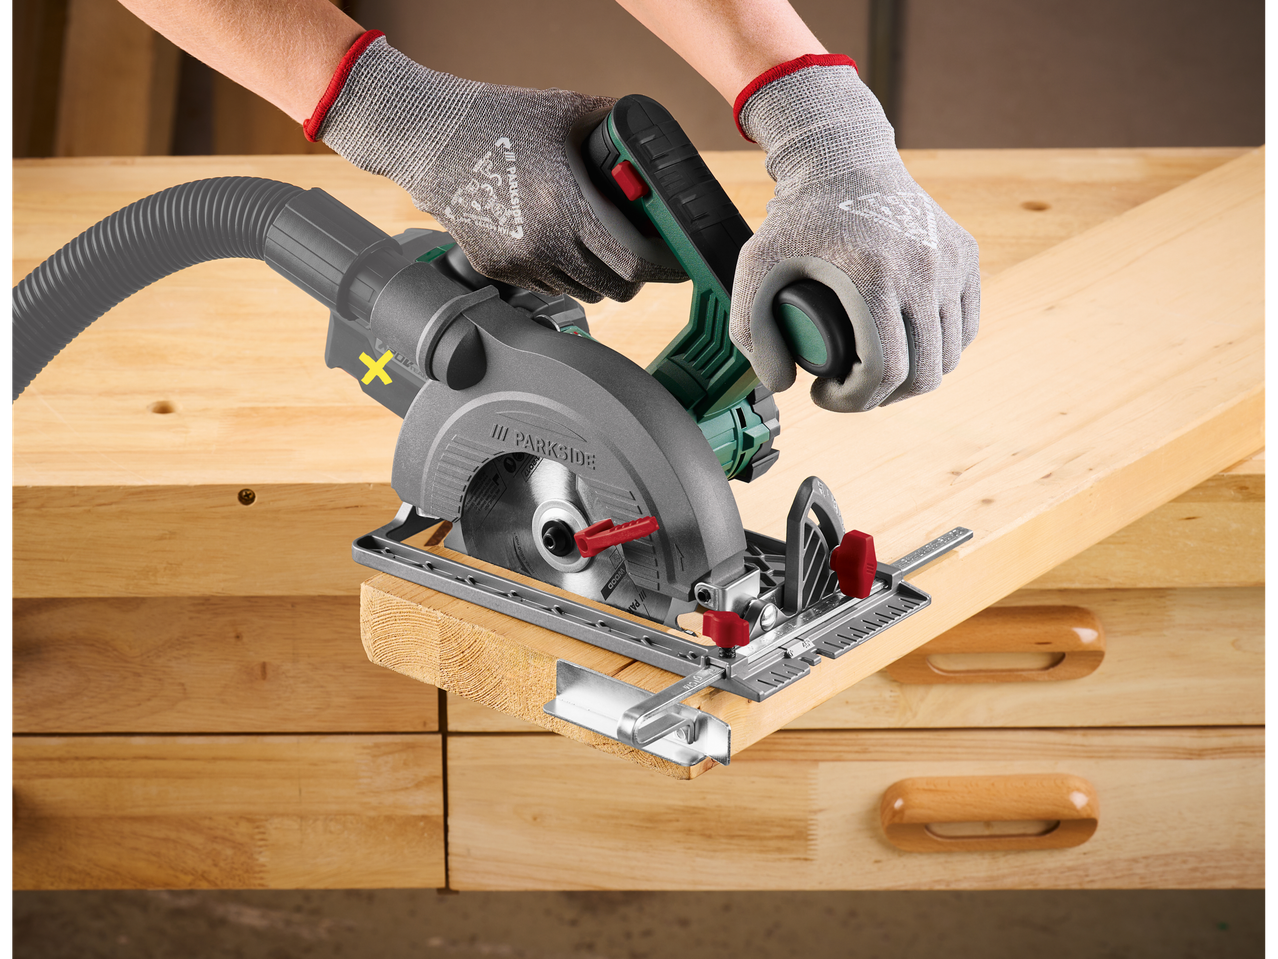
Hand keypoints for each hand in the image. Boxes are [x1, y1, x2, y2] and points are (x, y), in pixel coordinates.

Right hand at [311, 33, 683, 300]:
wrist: (430, 140)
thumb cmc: (497, 121)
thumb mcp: (565, 111)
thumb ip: (616, 125)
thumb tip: (652, 141)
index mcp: (567, 207)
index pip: (634, 262)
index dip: (663, 266)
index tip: (676, 261)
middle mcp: (545, 245)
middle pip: (615, 287)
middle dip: (635, 273)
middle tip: (642, 252)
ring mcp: (520, 264)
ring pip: (584, 292)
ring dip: (600, 275)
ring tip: (598, 243)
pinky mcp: (499, 272)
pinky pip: (550, 286)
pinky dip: (565, 272)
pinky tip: (558, 240)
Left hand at [730, 56, 979, 410]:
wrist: (844, 157)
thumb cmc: (797, 216)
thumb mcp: (756, 266)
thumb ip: (751, 330)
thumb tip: (782, 384)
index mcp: (873, 278)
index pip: (884, 371)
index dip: (854, 400)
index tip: (825, 394)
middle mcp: (921, 271)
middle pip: (923, 373)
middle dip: (883, 398)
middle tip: (852, 390)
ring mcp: (949, 263)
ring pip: (949, 355)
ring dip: (914, 377)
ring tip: (878, 374)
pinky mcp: (964, 255)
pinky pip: (965, 325)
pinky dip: (940, 347)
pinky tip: (909, 348)